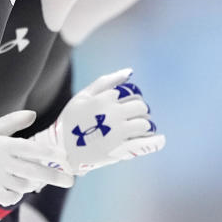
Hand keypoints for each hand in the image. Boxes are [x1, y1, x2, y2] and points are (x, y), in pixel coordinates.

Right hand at [0, 110, 74, 205]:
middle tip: (71, 181)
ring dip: (34, 184)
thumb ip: (13, 122)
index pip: (31, 149)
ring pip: (25, 187)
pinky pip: (11, 198)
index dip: (50, 154)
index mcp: (2, 145)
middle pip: (34, 173)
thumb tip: (33, 115)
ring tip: (37, 180)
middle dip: (55, 177)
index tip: (65, 157)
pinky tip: (14, 186)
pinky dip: (17, 194)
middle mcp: (1, 163)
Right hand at [35, 68, 164, 174]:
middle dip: (140, 112)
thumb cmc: (71, 119)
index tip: (129, 106)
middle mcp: (114, 114)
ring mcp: (118, 132)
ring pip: (145, 124)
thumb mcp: (83, 95)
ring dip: (145, 126)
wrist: (62, 148)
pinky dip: (156, 142)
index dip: (134, 100)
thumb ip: (106, 81)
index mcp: (105, 99)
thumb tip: (130, 72)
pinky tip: (160, 140)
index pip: (133, 94)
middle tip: (134, 118)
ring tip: (139, 130)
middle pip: (141, 108)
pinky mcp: (120, 149)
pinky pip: (145, 144)